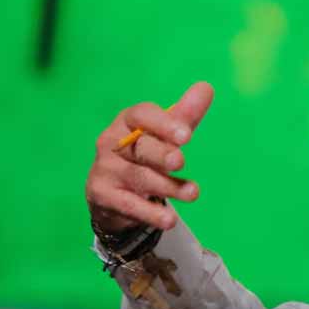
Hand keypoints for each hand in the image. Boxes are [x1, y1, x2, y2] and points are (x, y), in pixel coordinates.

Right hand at [86, 82, 214, 232]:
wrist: (112, 192)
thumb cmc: (146, 153)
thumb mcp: (165, 134)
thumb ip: (185, 115)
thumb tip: (206, 88)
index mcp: (128, 120)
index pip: (141, 115)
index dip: (163, 124)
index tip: (186, 135)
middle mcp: (111, 142)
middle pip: (139, 146)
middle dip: (161, 154)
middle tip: (180, 160)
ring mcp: (105, 170)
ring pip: (139, 177)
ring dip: (167, 187)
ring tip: (193, 193)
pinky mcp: (102, 195)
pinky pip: (128, 204)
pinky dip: (150, 213)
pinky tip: (169, 219)